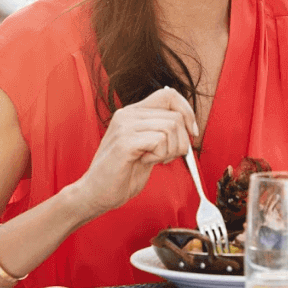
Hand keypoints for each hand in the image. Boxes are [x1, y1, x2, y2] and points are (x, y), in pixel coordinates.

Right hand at [73, 87, 197, 215]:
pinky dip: (159, 156)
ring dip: (169, 150)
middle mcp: (127, 114)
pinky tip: (144, 161)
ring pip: (171, 127)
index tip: (191, 133)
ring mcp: (124, 126)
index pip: (169, 95)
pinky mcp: (125, 142)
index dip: (186, 112)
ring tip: (152, 159)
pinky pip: (160, 140)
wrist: (96, 193)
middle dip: (181, 141)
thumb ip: (162, 133)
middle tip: (165, 156)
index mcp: (133, 113)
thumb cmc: (121, 174)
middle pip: (175, 116)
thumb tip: (187, 125)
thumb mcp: (147, 147)